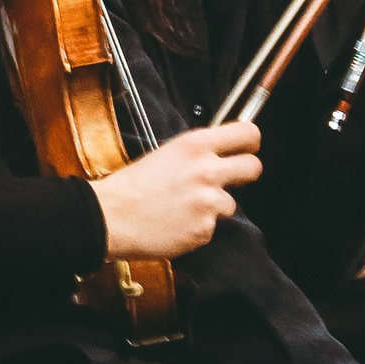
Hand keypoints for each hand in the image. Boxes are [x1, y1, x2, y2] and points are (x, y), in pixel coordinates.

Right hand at [90, 123, 261, 259]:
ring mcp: (208, 202)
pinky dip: (197, 227)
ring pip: (230, 203)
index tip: (247, 148)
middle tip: (231, 179)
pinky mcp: (205, 229)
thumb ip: (197, 154)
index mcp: (195, 145)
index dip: (250, 143)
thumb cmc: (132, 186)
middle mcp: (207, 170)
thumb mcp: (167, 153)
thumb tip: (221, 155)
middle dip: (246, 174)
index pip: (247, 134)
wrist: (110, 217)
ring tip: (182, 207)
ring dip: (212, 207)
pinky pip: (211, 227)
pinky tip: (175, 223)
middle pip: (253, 167)